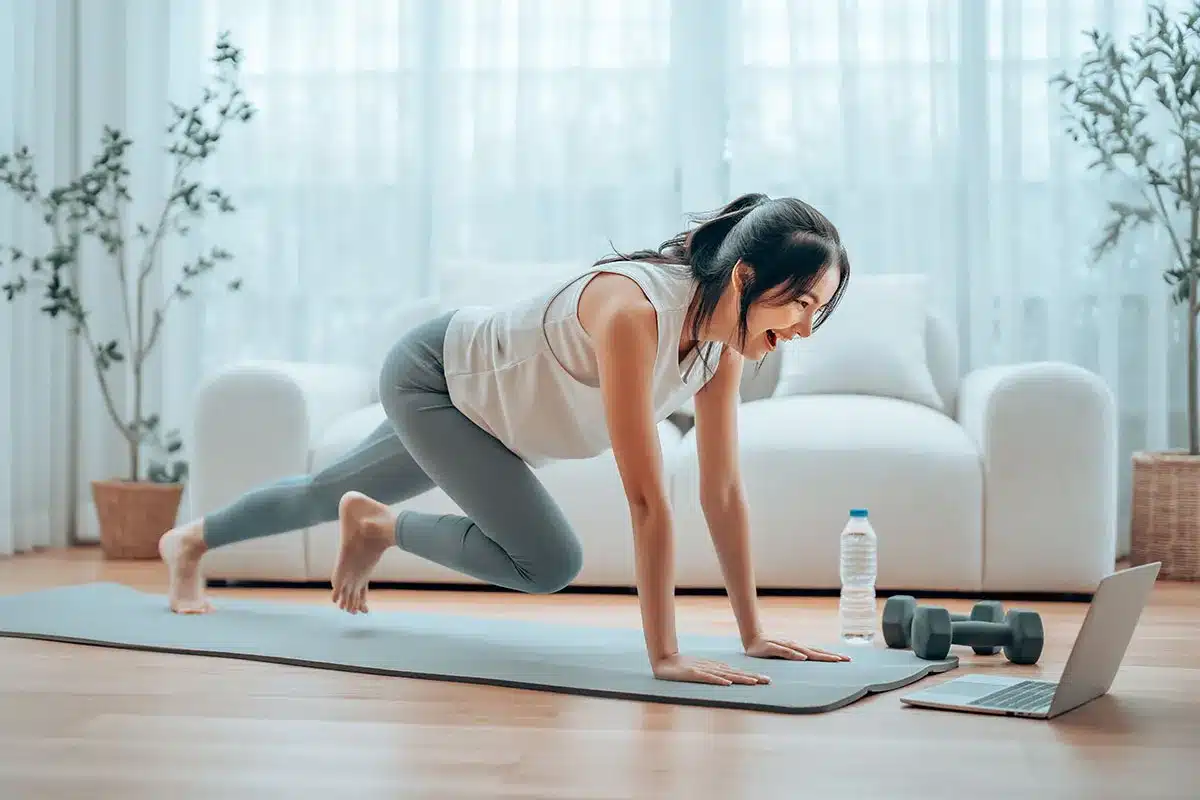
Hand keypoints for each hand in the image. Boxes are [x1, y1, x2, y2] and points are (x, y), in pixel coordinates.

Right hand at [652, 653, 770, 685]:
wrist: (665, 661)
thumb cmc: (685, 666)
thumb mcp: (703, 669)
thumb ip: (716, 673)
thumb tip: (730, 678)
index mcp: (717, 669)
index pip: (738, 673)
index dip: (752, 676)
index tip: (766, 680)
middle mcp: (714, 669)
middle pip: (736, 674)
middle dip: (753, 677)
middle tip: (768, 681)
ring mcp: (704, 671)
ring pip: (726, 676)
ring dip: (740, 679)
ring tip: (754, 682)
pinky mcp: (694, 674)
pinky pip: (708, 678)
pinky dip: (718, 680)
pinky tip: (727, 683)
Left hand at [744, 633, 851, 661]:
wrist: (752, 638)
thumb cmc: (759, 647)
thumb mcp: (771, 650)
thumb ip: (786, 653)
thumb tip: (803, 657)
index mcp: (794, 649)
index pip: (815, 654)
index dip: (828, 657)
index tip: (840, 660)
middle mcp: (797, 647)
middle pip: (818, 652)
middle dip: (833, 656)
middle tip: (848, 659)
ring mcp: (795, 647)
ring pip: (815, 651)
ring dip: (827, 654)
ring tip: (839, 658)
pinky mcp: (792, 648)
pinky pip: (808, 652)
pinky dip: (818, 654)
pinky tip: (821, 656)